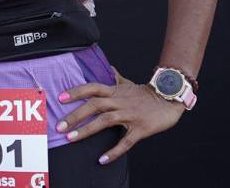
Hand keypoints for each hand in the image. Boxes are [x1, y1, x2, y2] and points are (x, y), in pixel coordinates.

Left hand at [55, 70, 183, 164]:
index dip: (76, 92)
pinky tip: (102, 159)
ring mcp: (130, 115)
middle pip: (94, 105)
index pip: (92, 88)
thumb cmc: (146, 93)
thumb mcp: (129, 83)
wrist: (170, 99)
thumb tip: (108, 69)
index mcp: (115, 91)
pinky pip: (126, 141)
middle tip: (59, 126)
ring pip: (105, 121)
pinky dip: (114, 151)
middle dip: (75, 115)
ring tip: (71, 138)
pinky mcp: (140, 129)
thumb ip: (116, 78)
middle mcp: (120, 101)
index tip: (60, 98)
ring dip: (87, 130)